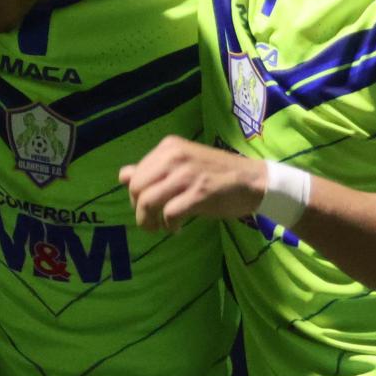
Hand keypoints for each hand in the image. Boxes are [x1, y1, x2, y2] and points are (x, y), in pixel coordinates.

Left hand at [119, 137, 266, 234]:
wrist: (253, 180)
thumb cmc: (217, 174)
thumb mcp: (182, 166)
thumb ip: (152, 170)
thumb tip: (122, 175)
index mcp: (169, 147)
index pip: (135, 175)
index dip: (136, 197)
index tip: (149, 209)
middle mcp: (175, 156)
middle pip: (136, 189)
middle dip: (139, 211)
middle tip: (152, 222)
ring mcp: (187, 174)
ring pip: (148, 202)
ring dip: (149, 222)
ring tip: (160, 228)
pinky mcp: (199, 193)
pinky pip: (169, 214)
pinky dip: (169, 226)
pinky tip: (177, 228)